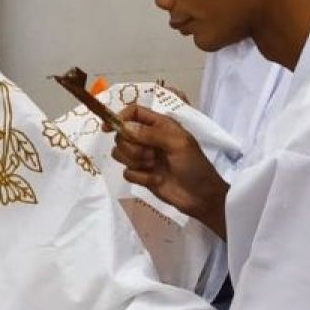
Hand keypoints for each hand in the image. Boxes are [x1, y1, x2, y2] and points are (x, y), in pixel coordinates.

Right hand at [109, 103, 228, 238]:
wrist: (201, 196)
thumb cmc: (194, 165)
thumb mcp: (178, 143)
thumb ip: (151, 133)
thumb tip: (124, 126)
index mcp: (160, 125)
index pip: (133, 113)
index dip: (119, 118)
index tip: (108, 128)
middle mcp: (149, 139)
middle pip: (122, 135)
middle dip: (132, 146)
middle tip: (151, 154)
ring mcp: (144, 158)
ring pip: (120, 153)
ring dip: (135, 161)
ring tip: (153, 166)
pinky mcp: (141, 176)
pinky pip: (127, 172)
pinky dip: (140, 177)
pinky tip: (156, 180)